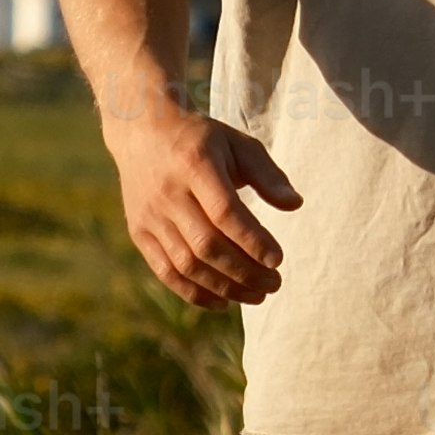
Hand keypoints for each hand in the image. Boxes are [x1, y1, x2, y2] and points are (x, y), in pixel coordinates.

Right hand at [109, 102, 300, 306]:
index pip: (225, 212)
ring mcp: (150, 215)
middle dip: (244, 271)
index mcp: (195, 164)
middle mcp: (168, 193)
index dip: (252, 240)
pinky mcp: (139, 232)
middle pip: (206, 244)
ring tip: (256, 295)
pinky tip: (222, 302)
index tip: (278, 259)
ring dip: (224, 287)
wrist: (142, 132)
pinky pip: (166, 271)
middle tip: (274, 283)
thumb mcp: (238, 143)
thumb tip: (295, 205)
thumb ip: (267, 174)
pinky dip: (194, 292)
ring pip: (187, 264)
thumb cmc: (201, 140)